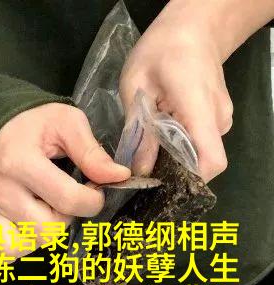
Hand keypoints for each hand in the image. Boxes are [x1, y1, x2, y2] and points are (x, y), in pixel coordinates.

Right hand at [0, 103, 129, 260]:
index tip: (95, 189)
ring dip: (46, 233)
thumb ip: (92, 152)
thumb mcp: (66, 123)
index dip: (92, 201)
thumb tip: (119, 176)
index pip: (67, 200)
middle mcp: (0, 189)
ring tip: (48, 210)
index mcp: (20, 161)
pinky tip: (27, 231)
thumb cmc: (34, 126)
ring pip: (28, 245)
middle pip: (48, 230)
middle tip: (68, 199)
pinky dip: (16, 249)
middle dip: (69, 218)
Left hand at [120, 0, 233, 181]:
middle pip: (203, 162)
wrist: (194, 28)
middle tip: (144, 166)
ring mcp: (222, 120)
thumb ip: (139, 129)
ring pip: (200, 153)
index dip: (190, 179)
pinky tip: (163, 134)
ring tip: (152, 145)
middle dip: (175, 170)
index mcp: (198, 107)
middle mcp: (217, 119)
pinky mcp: (218, 120)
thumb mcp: (137, 86)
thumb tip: (140, 169)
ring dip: (176, 156)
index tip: (162, 182)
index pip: (210, 160)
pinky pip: (200, 143)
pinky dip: (182, 145)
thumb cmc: (161, 50)